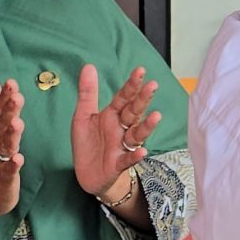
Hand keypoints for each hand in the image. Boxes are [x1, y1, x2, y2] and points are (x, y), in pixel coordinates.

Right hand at [0, 79, 25, 230]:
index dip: (3, 98)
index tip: (11, 83)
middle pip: (0, 126)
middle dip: (8, 111)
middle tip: (17, 96)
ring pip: (3, 147)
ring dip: (10, 135)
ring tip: (18, 122)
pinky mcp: (2, 180)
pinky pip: (6, 172)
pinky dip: (13, 165)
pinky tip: (19, 158)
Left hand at [73, 64, 163, 197]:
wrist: (87, 174)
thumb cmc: (88, 143)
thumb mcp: (83, 115)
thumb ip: (87, 93)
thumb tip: (89, 65)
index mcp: (112, 115)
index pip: (123, 97)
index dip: (131, 85)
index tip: (140, 71)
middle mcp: (121, 128)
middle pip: (133, 112)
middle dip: (143, 100)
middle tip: (152, 86)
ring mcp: (122, 146)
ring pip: (136, 134)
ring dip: (146, 126)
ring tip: (156, 116)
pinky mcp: (118, 164)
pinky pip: (128, 159)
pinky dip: (135, 156)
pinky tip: (142, 152)